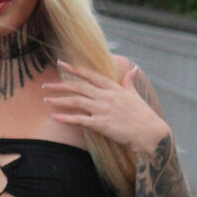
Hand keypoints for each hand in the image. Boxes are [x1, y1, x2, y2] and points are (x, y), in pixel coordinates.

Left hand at [42, 60, 170, 153]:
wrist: (150, 133)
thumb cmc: (144, 115)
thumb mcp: (135, 95)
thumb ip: (129, 82)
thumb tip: (133, 69)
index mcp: (113, 88)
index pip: (90, 75)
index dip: (74, 69)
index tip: (61, 64)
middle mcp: (106, 96)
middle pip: (78, 87)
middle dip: (60, 86)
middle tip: (46, 85)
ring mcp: (103, 110)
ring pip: (76, 102)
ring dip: (59, 100)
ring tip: (46, 100)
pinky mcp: (101, 124)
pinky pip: (79, 120)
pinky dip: (66, 118)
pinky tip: (55, 117)